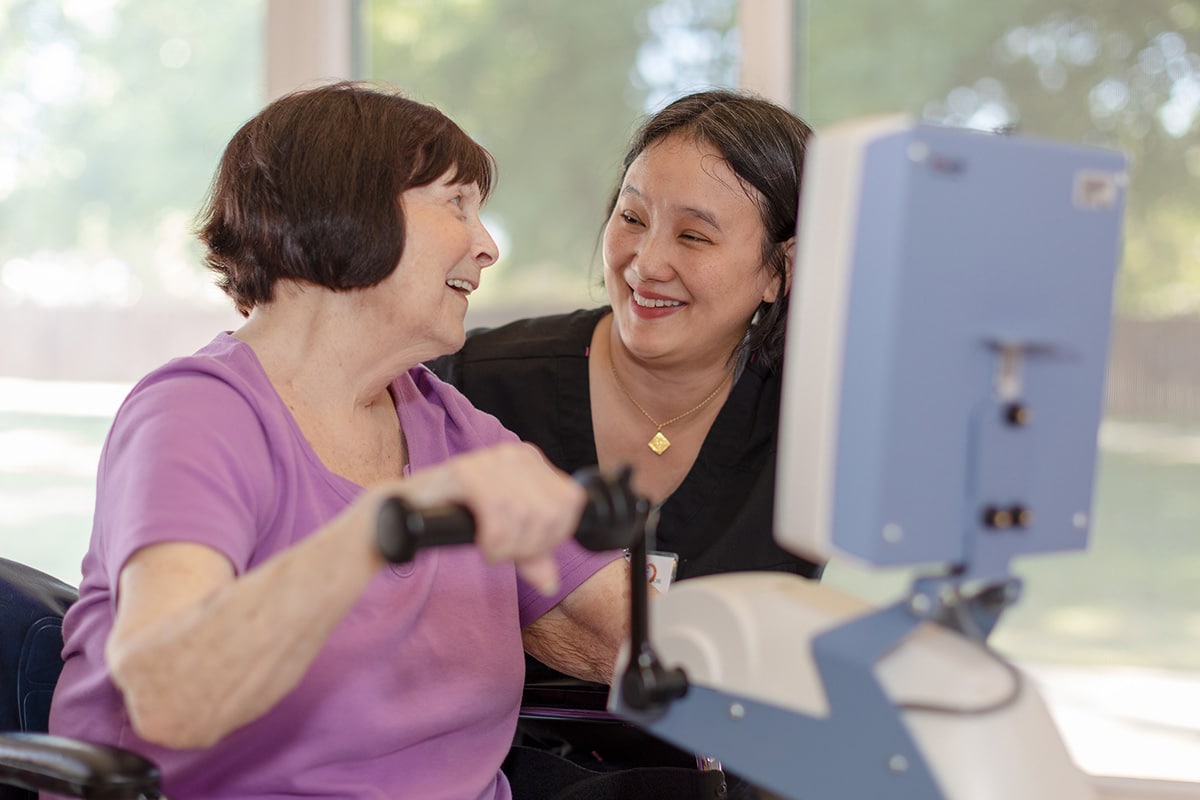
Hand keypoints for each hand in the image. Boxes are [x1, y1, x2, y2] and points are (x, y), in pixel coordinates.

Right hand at [384, 443, 585, 593]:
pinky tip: (481, 544)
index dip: (554, 536)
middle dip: (529, 546)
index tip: (528, 549)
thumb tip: (550, 582)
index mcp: (532, 462)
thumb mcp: (505, 537)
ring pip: (527, 516)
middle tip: (503, 552)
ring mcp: (491, 460)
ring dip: (508, 547)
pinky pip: (498, 515)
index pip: (572, 503)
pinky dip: (493, 541)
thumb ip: (531, 555)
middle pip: (552, 514)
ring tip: (490, 548)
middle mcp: (516, 454)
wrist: (406, 513)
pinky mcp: (467, 471)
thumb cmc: (457, 518)